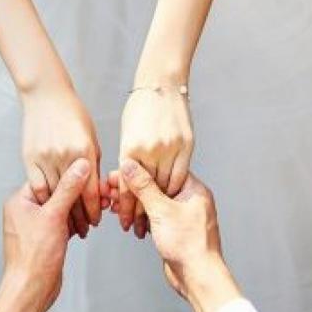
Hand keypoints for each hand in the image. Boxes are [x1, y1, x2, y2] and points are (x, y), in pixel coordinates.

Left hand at [0, 159, 92, 311]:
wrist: (31, 289)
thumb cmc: (33, 258)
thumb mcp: (54, 216)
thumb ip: (68, 189)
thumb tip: (80, 166)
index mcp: (19, 200)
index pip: (48, 178)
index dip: (69, 174)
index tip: (88, 172)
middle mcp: (25, 211)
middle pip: (56, 193)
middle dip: (77, 194)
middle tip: (96, 191)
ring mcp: (35, 226)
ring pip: (61, 209)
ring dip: (78, 210)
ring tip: (96, 208)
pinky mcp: (45, 238)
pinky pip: (62, 223)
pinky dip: (75, 223)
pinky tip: (87, 223)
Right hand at [22, 85, 101, 237]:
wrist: (46, 95)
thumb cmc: (72, 113)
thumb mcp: (91, 138)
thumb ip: (94, 164)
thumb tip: (98, 189)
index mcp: (85, 151)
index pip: (90, 191)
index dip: (94, 210)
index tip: (96, 220)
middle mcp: (65, 156)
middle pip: (72, 197)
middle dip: (79, 216)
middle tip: (84, 228)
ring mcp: (45, 157)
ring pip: (53, 195)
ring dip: (61, 212)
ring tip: (67, 223)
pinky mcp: (30, 157)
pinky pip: (37, 186)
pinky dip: (44, 199)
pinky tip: (49, 206)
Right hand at [110, 161, 241, 311]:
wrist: (198, 277)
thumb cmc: (190, 246)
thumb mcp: (162, 211)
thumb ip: (144, 187)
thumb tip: (131, 166)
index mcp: (193, 189)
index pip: (163, 170)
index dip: (140, 170)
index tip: (120, 171)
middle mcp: (190, 200)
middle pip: (156, 186)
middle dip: (132, 188)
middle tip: (111, 188)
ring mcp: (182, 215)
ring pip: (154, 202)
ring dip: (134, 203)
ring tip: (114, 203)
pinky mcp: (175, 230)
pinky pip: (155, 217)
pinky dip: (141, 216)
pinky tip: (126, 217)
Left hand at [117, 88, 193, 235]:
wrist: (162, 84)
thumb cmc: (140, 107)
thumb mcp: (126, 133)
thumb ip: (127, 158)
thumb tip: (125, 181)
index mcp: (130, 148)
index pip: (127, 187)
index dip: (125, 207)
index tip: (124, 221)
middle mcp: (150, 150)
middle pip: (147, 191)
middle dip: (142, 212)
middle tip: (137, 227)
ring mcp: (170, 147)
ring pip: (165, 186)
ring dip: (160, 204)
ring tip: (154, 218)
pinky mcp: (187, 145)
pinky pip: (182, 174)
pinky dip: (175, 188)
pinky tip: (171, 197)